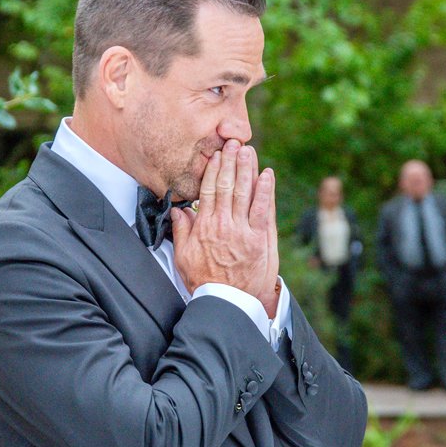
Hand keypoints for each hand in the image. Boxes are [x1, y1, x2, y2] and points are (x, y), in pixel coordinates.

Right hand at [171, 139, 278, 314]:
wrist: (228, 303)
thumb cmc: (205, 282)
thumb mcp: (183, 257)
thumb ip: (181, 231)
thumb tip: (178, 210)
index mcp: (205, 227)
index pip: (210, 190)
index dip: (214, 169)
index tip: (217, 154)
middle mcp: (224, 225)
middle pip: (229, 186)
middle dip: (232, 162)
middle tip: (234, 143)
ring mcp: (244, 231)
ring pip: (246, 193)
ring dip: (248, 169)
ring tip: (249, 151)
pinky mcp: (261, 239)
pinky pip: (264, 209)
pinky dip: (266, 191)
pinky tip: (267, 175)